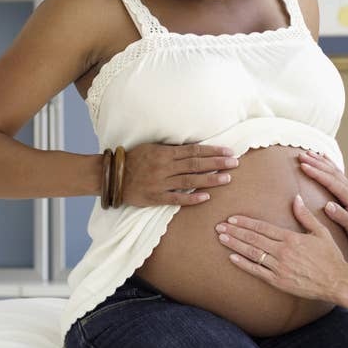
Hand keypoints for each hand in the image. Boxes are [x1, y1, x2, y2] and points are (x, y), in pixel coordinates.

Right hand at [122, 143, 237, 206]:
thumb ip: (172, 149)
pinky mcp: (155, 198)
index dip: (212, 151)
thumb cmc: (134, 159)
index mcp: (164, 153)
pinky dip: (191, 198)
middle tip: (234, 163)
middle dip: (217, 164)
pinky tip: (206, 197)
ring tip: (227, 179)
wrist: (112, 176)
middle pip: (195, 164)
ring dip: (210, 180)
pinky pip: (176, 199)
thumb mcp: (153, 148)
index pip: (194, 151)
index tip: (228, 151)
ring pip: (189, 181)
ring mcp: (160, 183)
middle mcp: (164, 167)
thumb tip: (195, 148)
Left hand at [216, 194, 347, 301]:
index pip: (263, 227)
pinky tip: (232, 258)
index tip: (232, 218)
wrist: (336, 281)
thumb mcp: (320, 232)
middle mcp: (282, 252)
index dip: (246, 222)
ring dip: (235, 245)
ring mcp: (279, 267)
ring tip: (222, 238)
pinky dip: (244, 264)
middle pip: (253, 239)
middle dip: (235, 232)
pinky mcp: (278, 282)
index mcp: (291, 238)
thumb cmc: (329, 256)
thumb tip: (296, 198)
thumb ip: (305, 216)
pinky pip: (257, 272)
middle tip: (218, 226)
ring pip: (252, 253)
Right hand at [297, 151, 347, 252]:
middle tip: (301, 156)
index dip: (316, 173)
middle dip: (315, 162)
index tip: (303, 166)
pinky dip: (329, 164)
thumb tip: (328, 206)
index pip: (331, 182)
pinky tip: (324, 158)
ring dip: (320, 161)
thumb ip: (342, 217)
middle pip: (331, 172)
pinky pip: (337, 174)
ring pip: (333, 170)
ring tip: (308, 153)